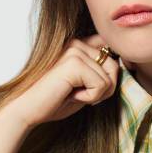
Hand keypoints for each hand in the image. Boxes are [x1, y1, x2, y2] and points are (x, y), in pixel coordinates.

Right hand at [9, 33, 126, 127]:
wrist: (28, 110)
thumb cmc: (54, 100)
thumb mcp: (84, 84)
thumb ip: (100, 73)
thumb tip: (124, 64)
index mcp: (78, 45)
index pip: (109, 47)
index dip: (117, 64)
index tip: (112, 81)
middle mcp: (77, 42)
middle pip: (115, 65)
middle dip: (105, 88)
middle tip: (82, 95)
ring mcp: (75, 50)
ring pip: (110, 77)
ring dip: (96, 94)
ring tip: (73, 94)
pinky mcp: (74, 62)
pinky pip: (101, 85)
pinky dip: (90, 97)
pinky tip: (70, 95)